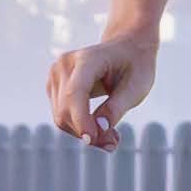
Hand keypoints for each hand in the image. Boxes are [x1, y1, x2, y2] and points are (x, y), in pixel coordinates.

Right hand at [47, 32, 154, 148]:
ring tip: (111, 136)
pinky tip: (100, 127)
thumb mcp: (136, 87)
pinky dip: (79, 127)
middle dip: (87, 132)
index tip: (94, 140)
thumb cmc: (135, 65)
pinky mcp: (54, 86)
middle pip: (65, 110)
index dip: (81, 120)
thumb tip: (98, 130)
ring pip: (61, 117)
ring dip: (84, 132)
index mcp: (87, 59)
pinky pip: (62, 115)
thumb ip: (116, 108)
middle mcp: (65, 65)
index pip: (75, 93)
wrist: (127, 47)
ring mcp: (56, 74)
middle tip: (113, 143)